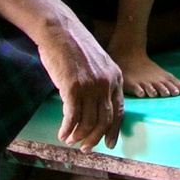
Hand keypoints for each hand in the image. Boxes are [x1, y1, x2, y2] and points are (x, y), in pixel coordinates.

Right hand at [35, 19, 123, 152]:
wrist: (60, 31)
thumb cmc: (75, 47)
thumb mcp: (98, 63)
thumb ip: (101, 81)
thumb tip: (96, 105)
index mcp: (116, 77)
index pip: (119, 110)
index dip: (113, 129)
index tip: (108, 143)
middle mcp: (107, 83)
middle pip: (104, 120)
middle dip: (95, 137)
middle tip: (86, 148)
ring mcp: (91, 86)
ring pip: (88, 121)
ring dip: (79, 135)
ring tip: (70, 140)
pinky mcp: (73, 88)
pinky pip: (72, 117)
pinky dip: (67, 129)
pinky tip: (62, 134)